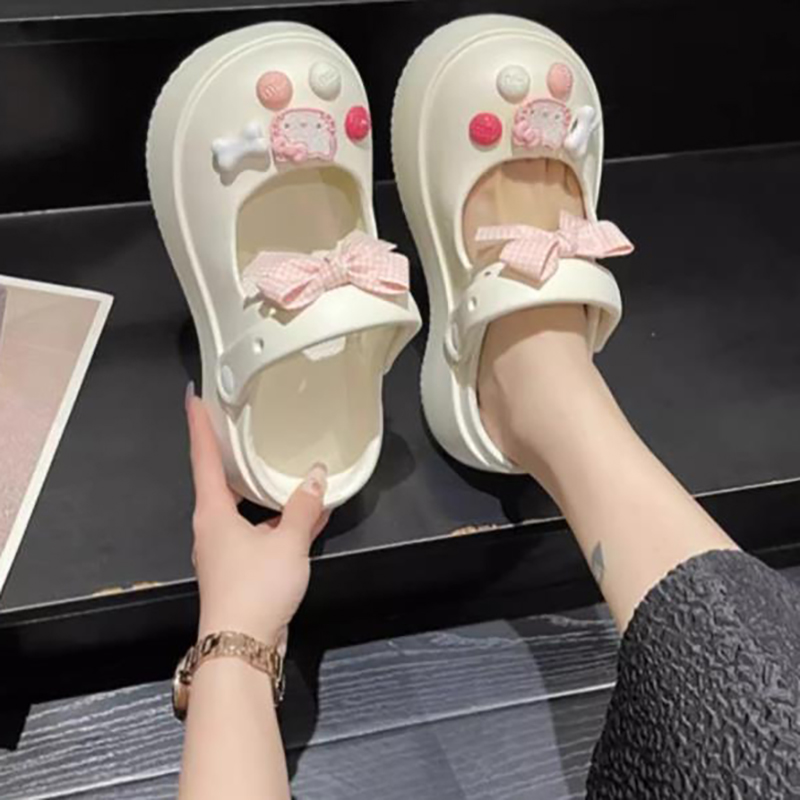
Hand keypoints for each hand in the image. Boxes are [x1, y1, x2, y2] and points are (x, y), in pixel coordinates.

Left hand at [186, 389, 328, 645]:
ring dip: (265, 493)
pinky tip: (310, 515)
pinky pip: (261, 534)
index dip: (198, 425)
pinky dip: (281, 522)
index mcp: (213, 512)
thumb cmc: (256, 588)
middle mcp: (213, 528)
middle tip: (243, 427)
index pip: (203, 457)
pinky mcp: (241, 571)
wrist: (243, 647)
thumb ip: (304, 507)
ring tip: (289, 470)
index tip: (193, 395)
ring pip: (246, 510)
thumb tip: (317, 477)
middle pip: (221, 482)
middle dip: (233, 455)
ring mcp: (226, 551)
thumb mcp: (287, 542)